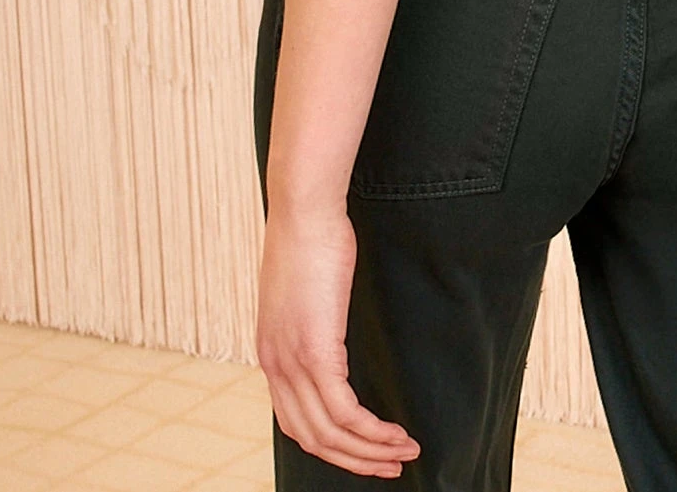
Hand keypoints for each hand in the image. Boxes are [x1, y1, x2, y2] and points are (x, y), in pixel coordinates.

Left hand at [256, 195, 420, 476]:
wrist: (304, 210)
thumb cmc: (311, 238)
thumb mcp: (304, 288)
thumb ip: (311, 319)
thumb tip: (330, 326)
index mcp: (270, 354)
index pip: (294, 423)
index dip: (331, 446)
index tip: (363, 451)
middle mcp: (275, 366)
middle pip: (312, 439)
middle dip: (355, 460)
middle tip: (392, 465)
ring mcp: (292, 363)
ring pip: (331, 435)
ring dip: (371, 451)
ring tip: (406, 451)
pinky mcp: (316, 354)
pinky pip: (345, 413)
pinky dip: (372, 432)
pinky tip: (396, 432)